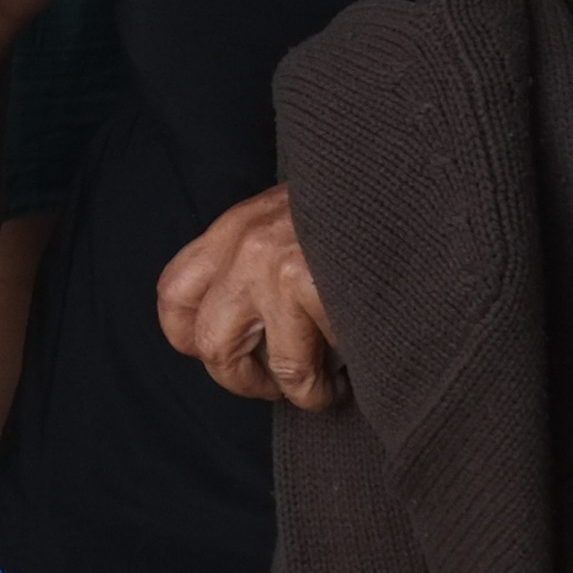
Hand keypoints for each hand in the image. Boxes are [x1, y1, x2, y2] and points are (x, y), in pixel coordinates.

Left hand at [155, 184, 345, 410]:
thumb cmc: (350, 210)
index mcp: (233, 230)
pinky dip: (331, 386)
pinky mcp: (312, 286)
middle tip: (277, 386)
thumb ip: (256, 261)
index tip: (228, 356)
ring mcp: (274, 267)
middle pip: (210, 341)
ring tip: (322, 389)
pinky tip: (350, 377)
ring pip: (267, 364)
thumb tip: (249, 331)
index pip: (174, 295)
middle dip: (244, 380)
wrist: (397, 180)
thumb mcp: (286, 221)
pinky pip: (312, 367)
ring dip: (300, 392)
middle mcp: (243, 246)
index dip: (192, 340)